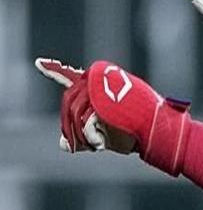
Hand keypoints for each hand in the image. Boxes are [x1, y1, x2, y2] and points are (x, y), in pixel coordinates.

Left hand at [35, 59, 191, 173]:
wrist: (155, 132)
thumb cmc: (133, 133)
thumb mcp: (104, 134)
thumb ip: (82, 136)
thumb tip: (62, 144)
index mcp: (99, 85)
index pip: (71, 76)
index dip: (54, 71)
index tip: (39, 63)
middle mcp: (98, 80)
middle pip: (69, 103)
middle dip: (69, 127)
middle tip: (77, 145)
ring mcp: (100, 88)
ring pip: (75, 114)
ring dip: (81, 136)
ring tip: (97, 146)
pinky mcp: (103, 100)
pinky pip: (85, 122)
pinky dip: (91, 138)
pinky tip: (102, 145)